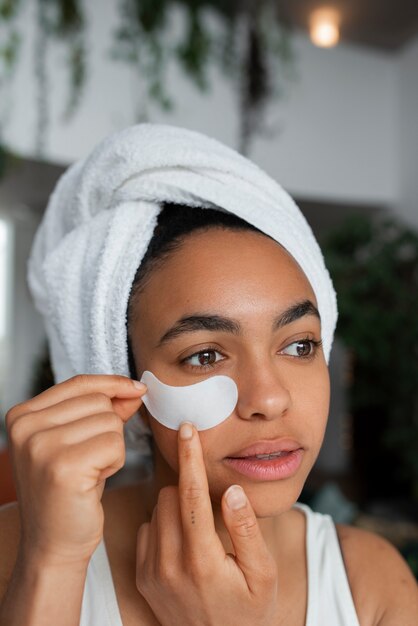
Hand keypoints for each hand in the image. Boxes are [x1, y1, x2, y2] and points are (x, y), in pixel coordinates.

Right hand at [6, 375, 145, 565]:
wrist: (54, 544)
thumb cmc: (69, 491)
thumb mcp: (80, 441)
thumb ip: (104, 410)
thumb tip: (134, 389)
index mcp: (22, 415)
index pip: (79, 383)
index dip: (113, 384)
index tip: (137, 389)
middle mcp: (25, 427)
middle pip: (99, 401)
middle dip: (109, 428)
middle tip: (89, 459)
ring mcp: (41, 446)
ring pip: (110, 421)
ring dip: (112, 448)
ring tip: (89, 471)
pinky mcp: (63, 467)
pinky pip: (115, 444)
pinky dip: (115, 463)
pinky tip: (94, 481)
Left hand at [136, 423, 278, 625]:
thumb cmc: (248, 612)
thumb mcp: (263, 574)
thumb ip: (247, 530)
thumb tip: (231, 490)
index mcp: (202, 561)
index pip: (191, 495)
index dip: (190, 457)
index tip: (187, 428)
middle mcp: (169, 565)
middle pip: (169, 496)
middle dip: (189, 489)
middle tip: (211, 507)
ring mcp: (151, 572)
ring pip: (157, 509)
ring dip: (177, 507)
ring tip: (200, 531)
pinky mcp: (142, 577)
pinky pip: (147, 529)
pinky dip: (164, 526)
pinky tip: (184, 544)